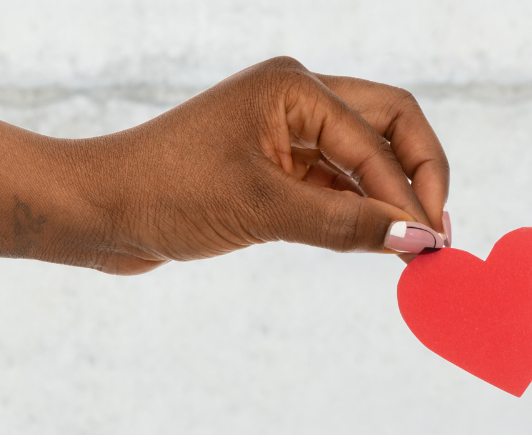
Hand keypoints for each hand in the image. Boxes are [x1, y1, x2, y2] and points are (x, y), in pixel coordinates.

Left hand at [0, 57, 449, 273]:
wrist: (95, 212)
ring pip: (366, 160)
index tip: (431, 243)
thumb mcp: (264, 210)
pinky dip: (359, 213)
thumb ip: (347, 224)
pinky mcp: (276, 169)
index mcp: (295, 87)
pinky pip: (337, 186)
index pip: (380, 136)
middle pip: (390, 128)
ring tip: (413, 249)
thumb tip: (418, 240)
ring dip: (390, 200)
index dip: (411, 192)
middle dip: (418, 177)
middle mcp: (297, 99)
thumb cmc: (165, 194)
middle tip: (436, 232)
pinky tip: (376, 243)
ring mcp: (287, 133)